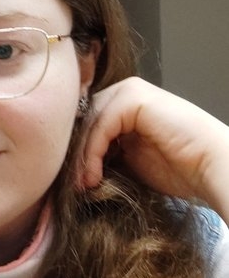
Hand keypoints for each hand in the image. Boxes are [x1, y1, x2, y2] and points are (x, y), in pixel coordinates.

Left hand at [80, 77, 228, 223]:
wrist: (211, 169)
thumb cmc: (178, 170)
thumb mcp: (126, 162)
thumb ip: (101, 155)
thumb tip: (67, 167)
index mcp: (121, 105)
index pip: (83, 123)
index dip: (75, 153)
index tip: (73, 184)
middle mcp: (124, 92)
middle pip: (82, 120)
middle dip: (75, 154)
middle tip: (74, 185)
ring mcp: (129, 91)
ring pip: (87, 122)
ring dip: (81, 156)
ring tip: (85, 185)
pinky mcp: (135, 97)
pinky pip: (100, 125)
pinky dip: (91, 152)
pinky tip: (94, 176)